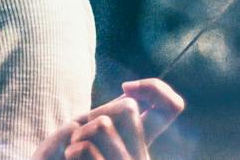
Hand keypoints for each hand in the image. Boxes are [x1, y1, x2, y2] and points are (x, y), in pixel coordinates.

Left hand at [33, 78, 184, 159]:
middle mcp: (141, 156)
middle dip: (95, 113)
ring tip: (73, 153)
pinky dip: (71, 151)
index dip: (155, 88)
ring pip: (103, 124)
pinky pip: (87, 148)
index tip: (126, 87)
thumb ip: (112, 115)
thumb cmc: (67, 155)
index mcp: (140, 143)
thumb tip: (131, 91)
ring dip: (78, 135)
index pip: (172, 107)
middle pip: (128, 106)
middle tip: (83, 136)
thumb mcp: (89, 129)